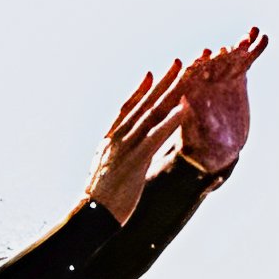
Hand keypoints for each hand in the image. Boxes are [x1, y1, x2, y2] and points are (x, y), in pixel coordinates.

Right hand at [83, 27, 265, 219]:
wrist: (92, 215)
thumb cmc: (100, 200)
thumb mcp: (104, 171)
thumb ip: (114, 157)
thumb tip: (121, 156)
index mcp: (110, 139)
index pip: (126, 108)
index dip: (140, 90)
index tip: (152, 74)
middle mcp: (118, 137)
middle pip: (144, 104)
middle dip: (162, 82)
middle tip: (178, 62)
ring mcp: (126, 147)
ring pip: (152, 114)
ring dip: (171, 92)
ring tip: (186, 75)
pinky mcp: (136, 160)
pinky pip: (156, 136)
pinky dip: (170, 120)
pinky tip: (183, 107)